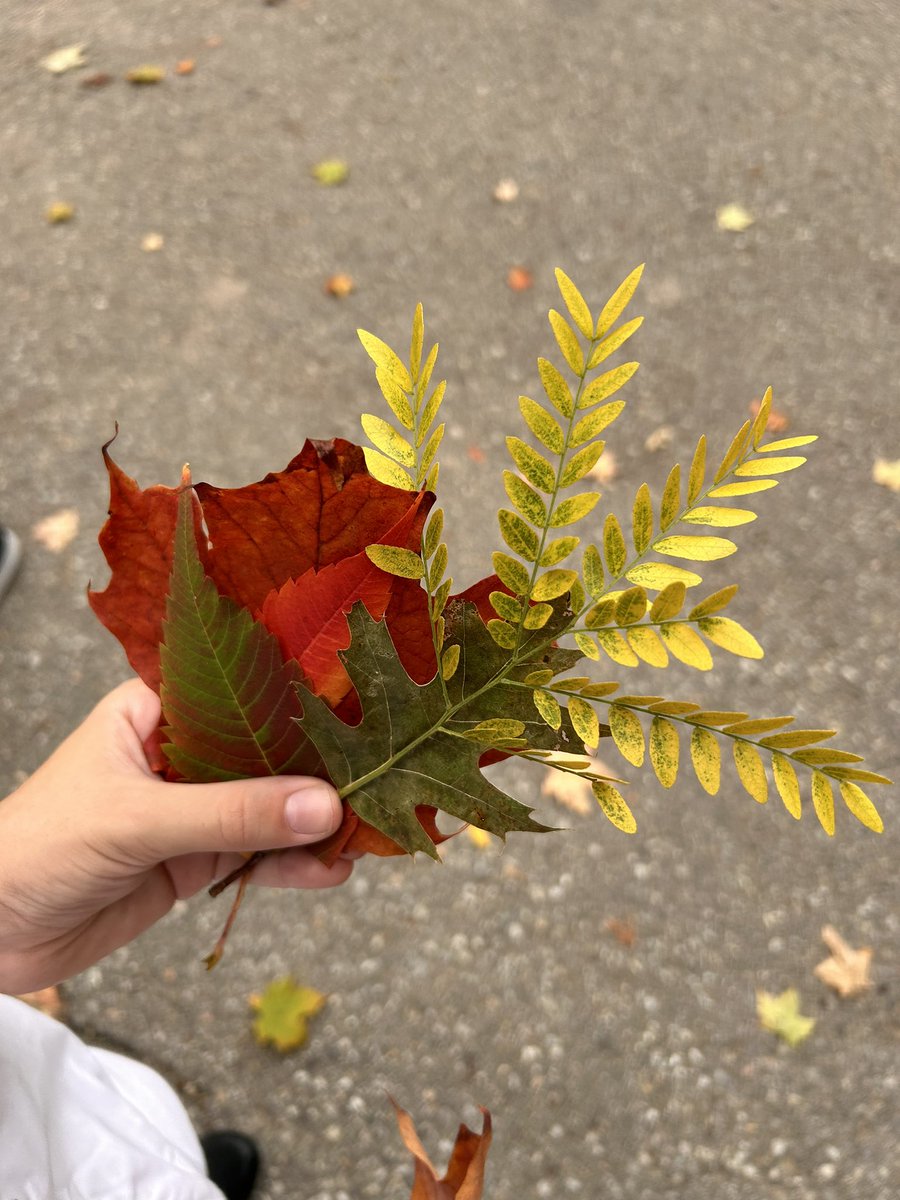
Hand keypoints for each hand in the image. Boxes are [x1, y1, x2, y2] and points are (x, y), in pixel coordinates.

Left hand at [0, 679, 350, 992]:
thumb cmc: (37, 847)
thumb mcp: (137, 820)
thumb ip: (231, 813)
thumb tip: (323, 805)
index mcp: (155, 711)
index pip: (238, 688)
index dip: (297, 692)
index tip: (360, 696)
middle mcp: (180, 753)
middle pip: (265, 750)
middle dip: (319, 765)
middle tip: (380, 771)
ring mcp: (190, 808)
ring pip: (269, 806)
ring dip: (314, 821)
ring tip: (366, 831)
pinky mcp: (194, 860)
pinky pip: (256, 855)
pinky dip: (293, 864)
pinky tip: (330, 870)